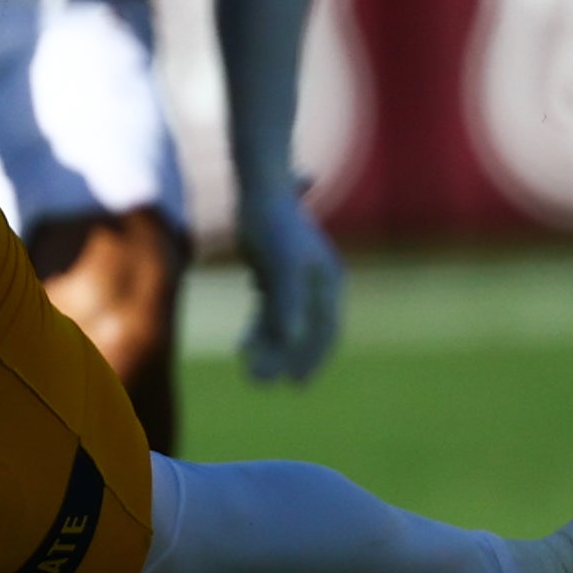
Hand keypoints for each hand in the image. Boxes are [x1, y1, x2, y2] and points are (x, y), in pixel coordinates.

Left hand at [237, 190, 346, 385]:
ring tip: (249, 370)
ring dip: (268, 347)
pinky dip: (258, 328)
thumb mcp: (281, 268)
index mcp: (329, 281)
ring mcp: (296, 278)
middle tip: (261, 383)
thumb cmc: (272, 227)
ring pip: (284, 322)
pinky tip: (243, 345)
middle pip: (305, 330)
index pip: (326, 330)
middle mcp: (318, 281)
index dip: (312, 358)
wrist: (259, 189)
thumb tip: (294, 340)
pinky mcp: (274, 273)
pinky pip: (269, 310)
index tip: (296, 383)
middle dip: (285, 358)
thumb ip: (289, 304)